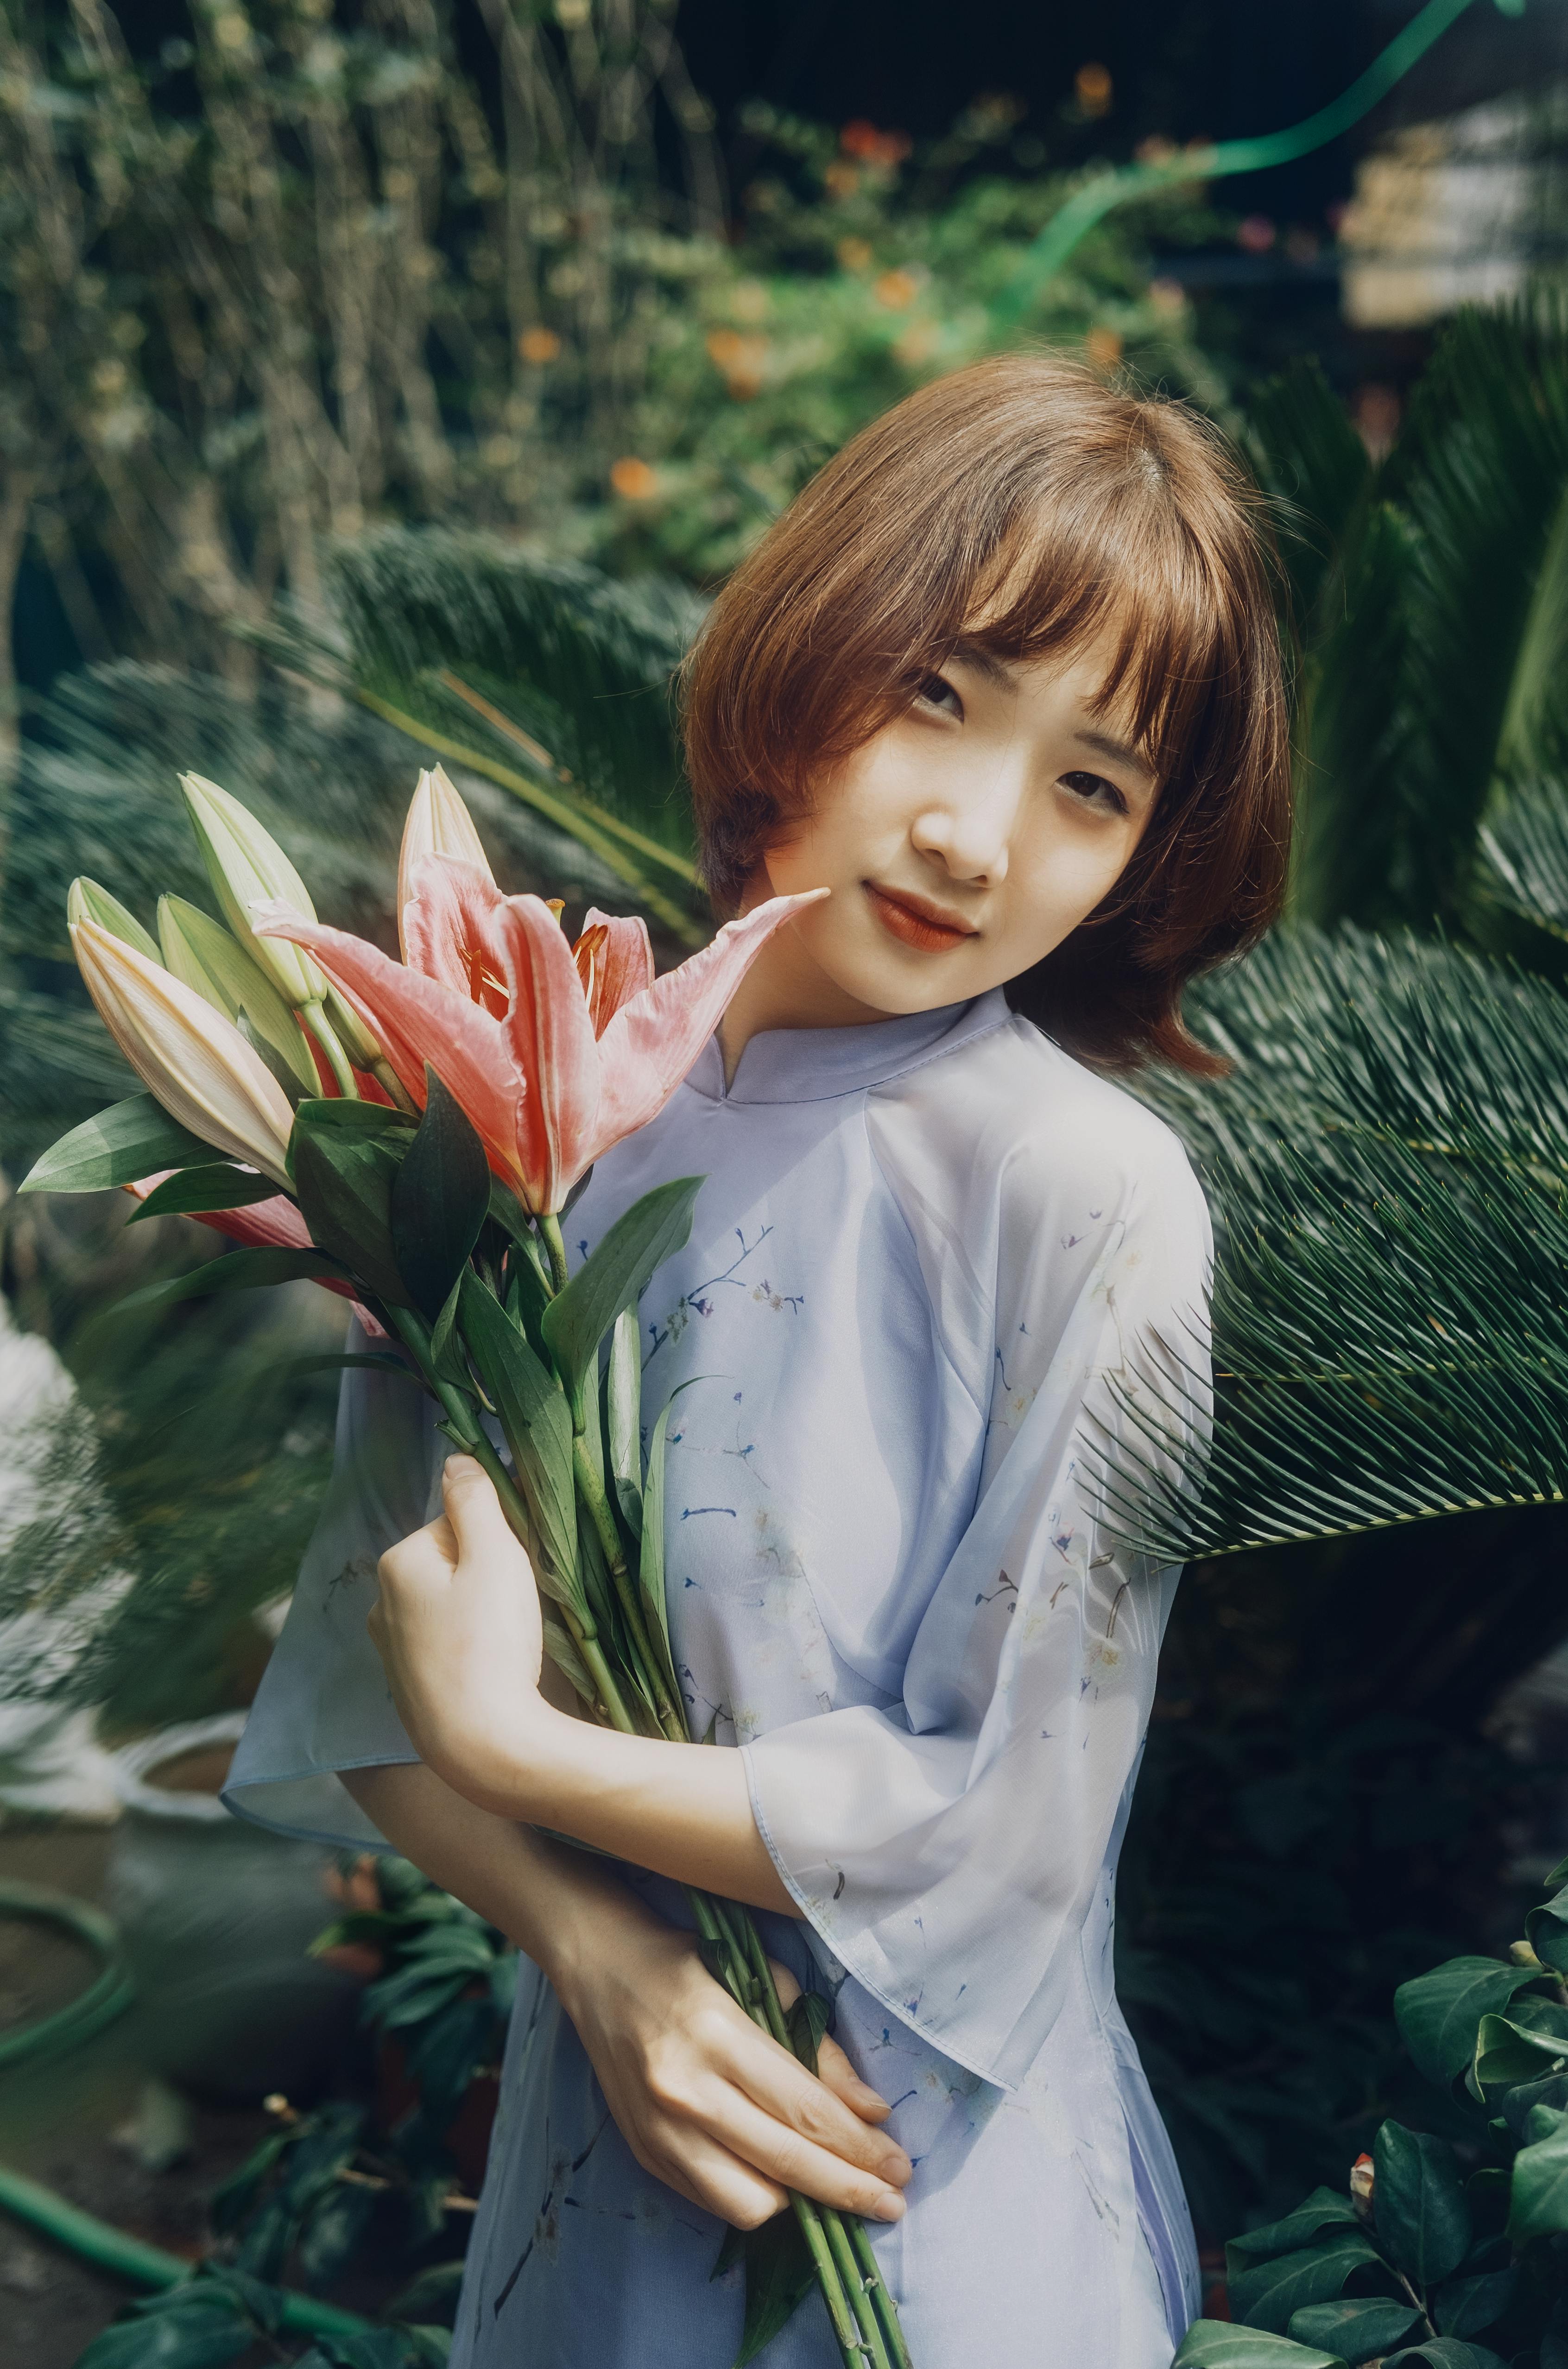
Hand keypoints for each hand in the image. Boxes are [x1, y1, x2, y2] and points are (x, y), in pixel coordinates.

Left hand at [370, 1454, 544, 1792]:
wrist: (480, 1746)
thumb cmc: (491, 1644)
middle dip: (486, 1577)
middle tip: (516, 1610)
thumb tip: (456, 1458)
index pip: (458, 1522)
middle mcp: (380, 1602)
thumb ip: (475, 1501)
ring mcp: (389, 1649)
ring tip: (506, 1643)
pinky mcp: (406, 1687)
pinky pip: (443, 1646)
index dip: (498, 1540)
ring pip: (447, 1606)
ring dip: (478, 1614)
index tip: (520, 1571)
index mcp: (398, 1562)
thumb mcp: (495, 1556)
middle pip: (450, 1564)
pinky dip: (467, 1649)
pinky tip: (489, 1669)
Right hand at [551, 1907, 911, 2230]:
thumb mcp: (763, 1979)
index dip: (860, 2148)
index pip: (804, 2113)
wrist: (597, 1966)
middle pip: (784, 2166)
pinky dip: (755, 2197)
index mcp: (716, 2035)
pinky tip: (783, 2179)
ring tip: (833, 2185)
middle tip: (892, 2202)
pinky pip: (712, 2200)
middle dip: (848, 2190)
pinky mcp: (643, 2153)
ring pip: (747, 2203)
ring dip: (801, 2204)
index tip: (900, 2167)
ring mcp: (657, 2130)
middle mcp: (683, 2091)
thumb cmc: (689, 1961)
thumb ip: (817, 2048)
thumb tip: (871, 2113)